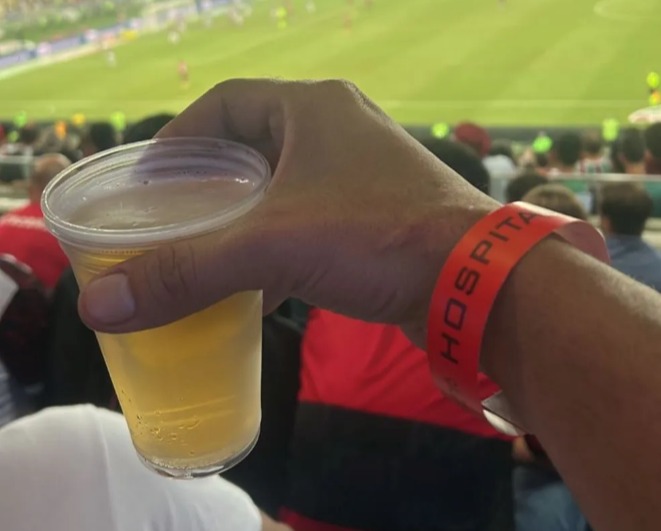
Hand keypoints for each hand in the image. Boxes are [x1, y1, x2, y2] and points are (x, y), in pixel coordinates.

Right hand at [79, 79, 496, 345]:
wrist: (474, 281)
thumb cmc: (377, 238)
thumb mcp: (271, 247)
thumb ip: (187, 271)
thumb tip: (101, 304)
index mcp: (312, 108)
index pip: (224, 104)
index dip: (179, 137)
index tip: (149, 180)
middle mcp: (340, 130)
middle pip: (252, 147)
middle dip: (210, 183)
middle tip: (173, 219)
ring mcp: (363, 172)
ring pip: (283, 186)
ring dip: (245, 217)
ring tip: (208, 251)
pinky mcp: (378, 214)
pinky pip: (311, 219)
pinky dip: (279, 244)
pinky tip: (259, 282)